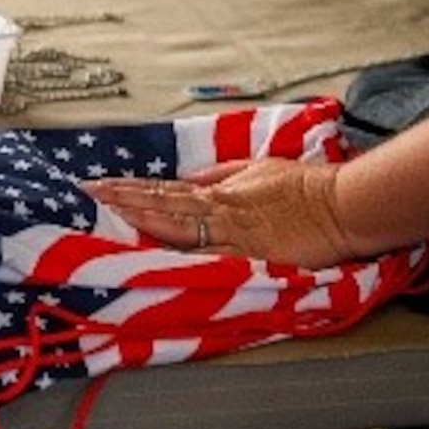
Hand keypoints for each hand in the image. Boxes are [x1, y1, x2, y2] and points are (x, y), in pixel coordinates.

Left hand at [82, 157, 357, 267]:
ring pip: (176, 228)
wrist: (342, 205)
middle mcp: (218, 210)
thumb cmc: (305, 187)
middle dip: (122, 202)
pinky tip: (155, 257)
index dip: (130, 187)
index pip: (164, 189)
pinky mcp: (249, 256)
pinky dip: (179, 257)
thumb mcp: (256, 170)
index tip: (98, 185)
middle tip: (86, 196)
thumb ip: (220, 175)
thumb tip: (187, 177)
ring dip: (141, 222)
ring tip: (107, 217)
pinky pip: (206, 258)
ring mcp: (231, 234)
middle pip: (161, 205)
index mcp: (219, 191)